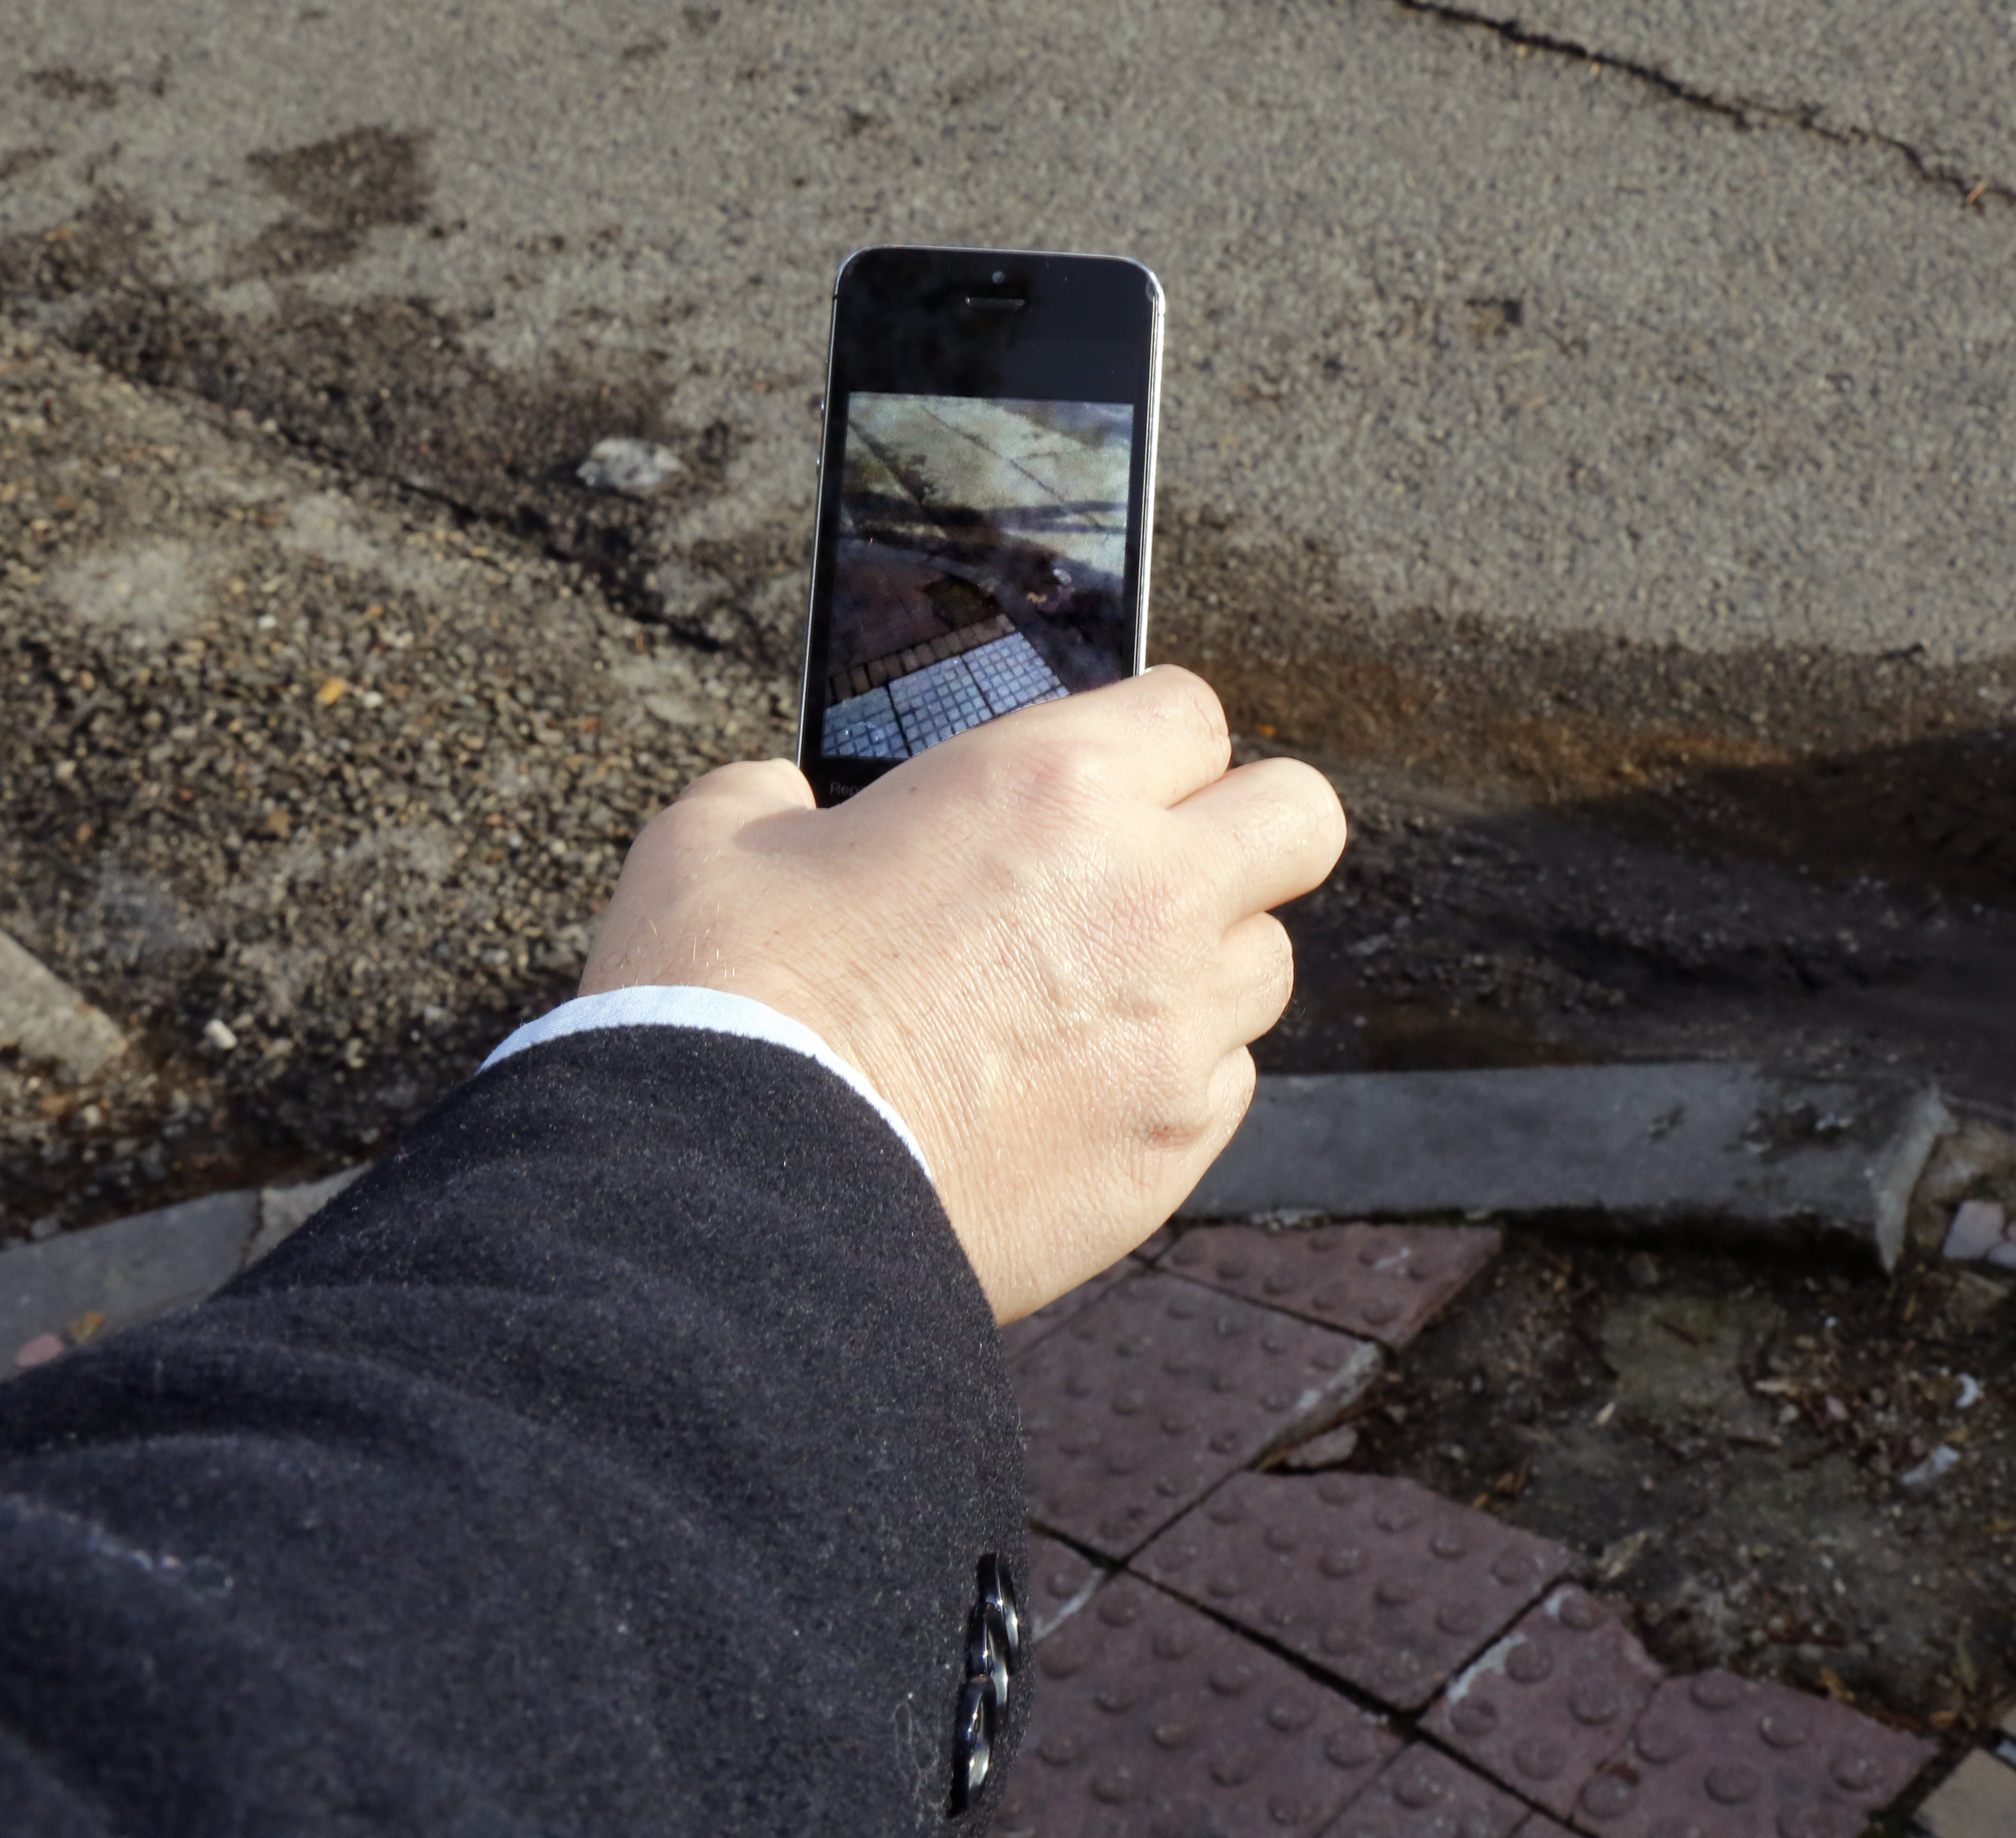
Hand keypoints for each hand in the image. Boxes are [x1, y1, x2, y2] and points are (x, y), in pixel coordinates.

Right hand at [577, 667, 1345, 1321]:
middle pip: (1299, 817)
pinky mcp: (1174, 1145)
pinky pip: (1225, 1082)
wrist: (746, 1200)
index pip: (1192, 713)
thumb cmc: (725, 1005)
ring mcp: (1178, 1027)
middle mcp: (1149, 894)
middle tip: (1167, 868)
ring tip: (1099, 1000)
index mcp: (1051, 786)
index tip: (1110, 780)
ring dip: (1204, 966)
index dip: (1151, 743)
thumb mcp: (716, 845)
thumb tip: (782, 798)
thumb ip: (776, 797)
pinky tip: (1080, 1096)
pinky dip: (1172, 1079)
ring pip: (1268, 962)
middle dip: (1249, 831)